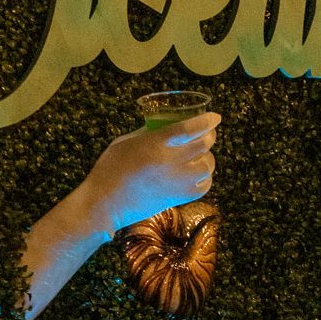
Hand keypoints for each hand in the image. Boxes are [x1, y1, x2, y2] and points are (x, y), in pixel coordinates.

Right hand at [80, 113, 219, 239]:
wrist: (105, 202)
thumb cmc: (110, 168)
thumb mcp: (126, 141)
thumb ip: (149, 134)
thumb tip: (167, 126)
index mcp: (155, 144)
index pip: (189, 128)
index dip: (206, 121)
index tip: (215, 117)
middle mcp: (170, 162)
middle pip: (203, 145)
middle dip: (210, 136)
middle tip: (208, 133)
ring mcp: (176, 182)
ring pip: (207, 166)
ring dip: (207, 158)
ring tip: (200, 155)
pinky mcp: (177, 198)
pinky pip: (203, 186)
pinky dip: (205, 178)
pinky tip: (197, 174)